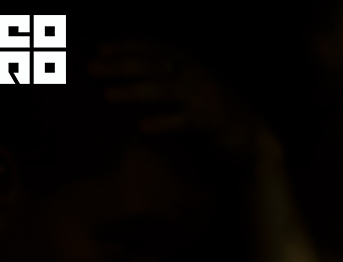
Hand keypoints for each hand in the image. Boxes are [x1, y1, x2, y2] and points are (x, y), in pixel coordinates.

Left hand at [90, 41, 268, 159]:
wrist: (251, 136)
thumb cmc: (211, 110)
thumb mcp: (188, 84)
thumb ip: (162, 75)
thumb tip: (119, 70)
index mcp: (188, 60)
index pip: (152, 46)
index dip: (125, 45)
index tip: (98, 49)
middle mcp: (196, 73)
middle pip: (152, 64)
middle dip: (119, 65)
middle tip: (90, 69)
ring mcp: (205, 96)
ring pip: (165, 89)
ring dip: (134, 91)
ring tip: (107, 95)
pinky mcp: (212, 121)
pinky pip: (183, 120)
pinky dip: (163, 122)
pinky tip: (142, 127)